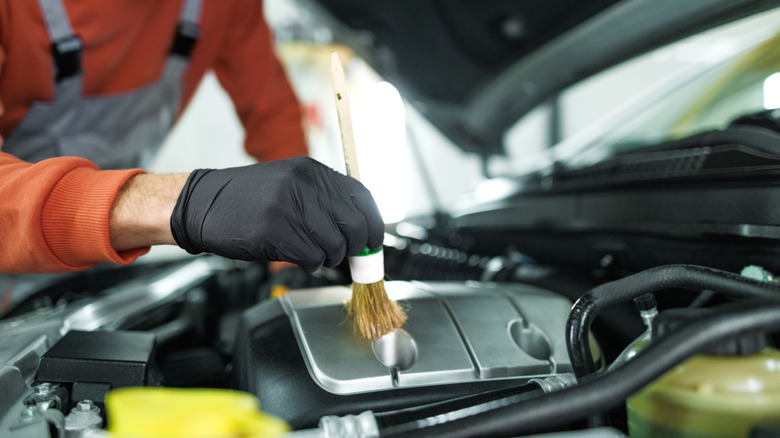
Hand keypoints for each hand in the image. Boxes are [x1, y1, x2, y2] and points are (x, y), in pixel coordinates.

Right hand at [170, 156, 383, 270]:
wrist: (203, 204)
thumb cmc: (247, 200)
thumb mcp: (290, 185)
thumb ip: (323, 199)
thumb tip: (360, 227)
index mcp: (313, 171)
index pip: (362, 197)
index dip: (373, 224)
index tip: (373, 241)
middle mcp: (305, 184)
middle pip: (355, 225)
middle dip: (355, 247)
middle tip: (345, 256)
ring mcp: (290, 206)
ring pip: (336, 245)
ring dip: (329, 258)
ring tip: (314, 255)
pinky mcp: (276, 230)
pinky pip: (313, 257)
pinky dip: (311, 264)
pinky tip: (299, 258)